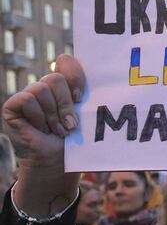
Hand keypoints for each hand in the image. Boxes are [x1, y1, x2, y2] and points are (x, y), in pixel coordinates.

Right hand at [2, 54, 83, 171]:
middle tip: (71, 124)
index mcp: (64, 86)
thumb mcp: (84, 115)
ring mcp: (28, 95)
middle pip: (56, 78)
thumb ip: (85, 96)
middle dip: (66, 104)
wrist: (57, 162)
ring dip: (53, 115)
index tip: (81, 97)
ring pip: (42, 89)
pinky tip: (41, 129)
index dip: (74, 74)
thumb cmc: (73, 141)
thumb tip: (96, 77)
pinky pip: (28, 100)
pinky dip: (38, 116)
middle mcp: (44, 88)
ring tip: (57, 131)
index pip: (66, 62)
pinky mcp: (13, 105)